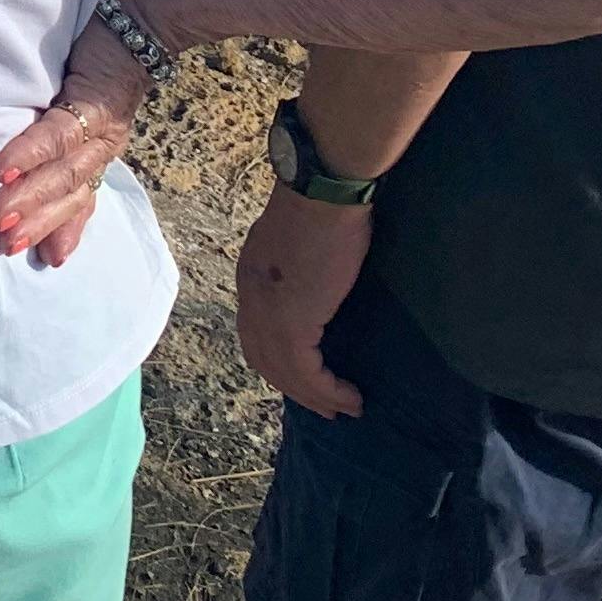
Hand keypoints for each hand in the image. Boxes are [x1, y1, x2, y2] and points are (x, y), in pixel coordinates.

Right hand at [0, 15, 147, 267]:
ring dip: (31, 198)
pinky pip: (55, 132)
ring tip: (0, 219)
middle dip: (40, 222)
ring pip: (64, 171)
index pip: (82, 196)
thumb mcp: (81, 100)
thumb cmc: (99, 53)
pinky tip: (3, 169)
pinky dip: (27, 153)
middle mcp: (102, 143)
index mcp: (99, 148)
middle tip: (9, 247)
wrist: (141, 14)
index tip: (48, 260)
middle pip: (71, 192)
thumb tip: (29, 161)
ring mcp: (98, 124)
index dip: (66, 228)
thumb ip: (59, 135)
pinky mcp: (89, 98)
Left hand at [237, 190, 374, 415]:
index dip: (278, 359)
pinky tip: (349, 397)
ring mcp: (267, 311)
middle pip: (263, 357)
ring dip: (315, 396)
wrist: (323, 192)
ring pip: (283, 371)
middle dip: (294, 387)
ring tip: (345, 408)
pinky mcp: (291, 322)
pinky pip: (305, 371)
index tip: (307, 377)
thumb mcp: (301, 245)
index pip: (255, 331)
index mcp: (252, 277)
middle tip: (327, 405)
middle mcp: (251, 296)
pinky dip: (327, 390)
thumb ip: (300, 271)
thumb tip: (321, 290)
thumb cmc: (323, 206)